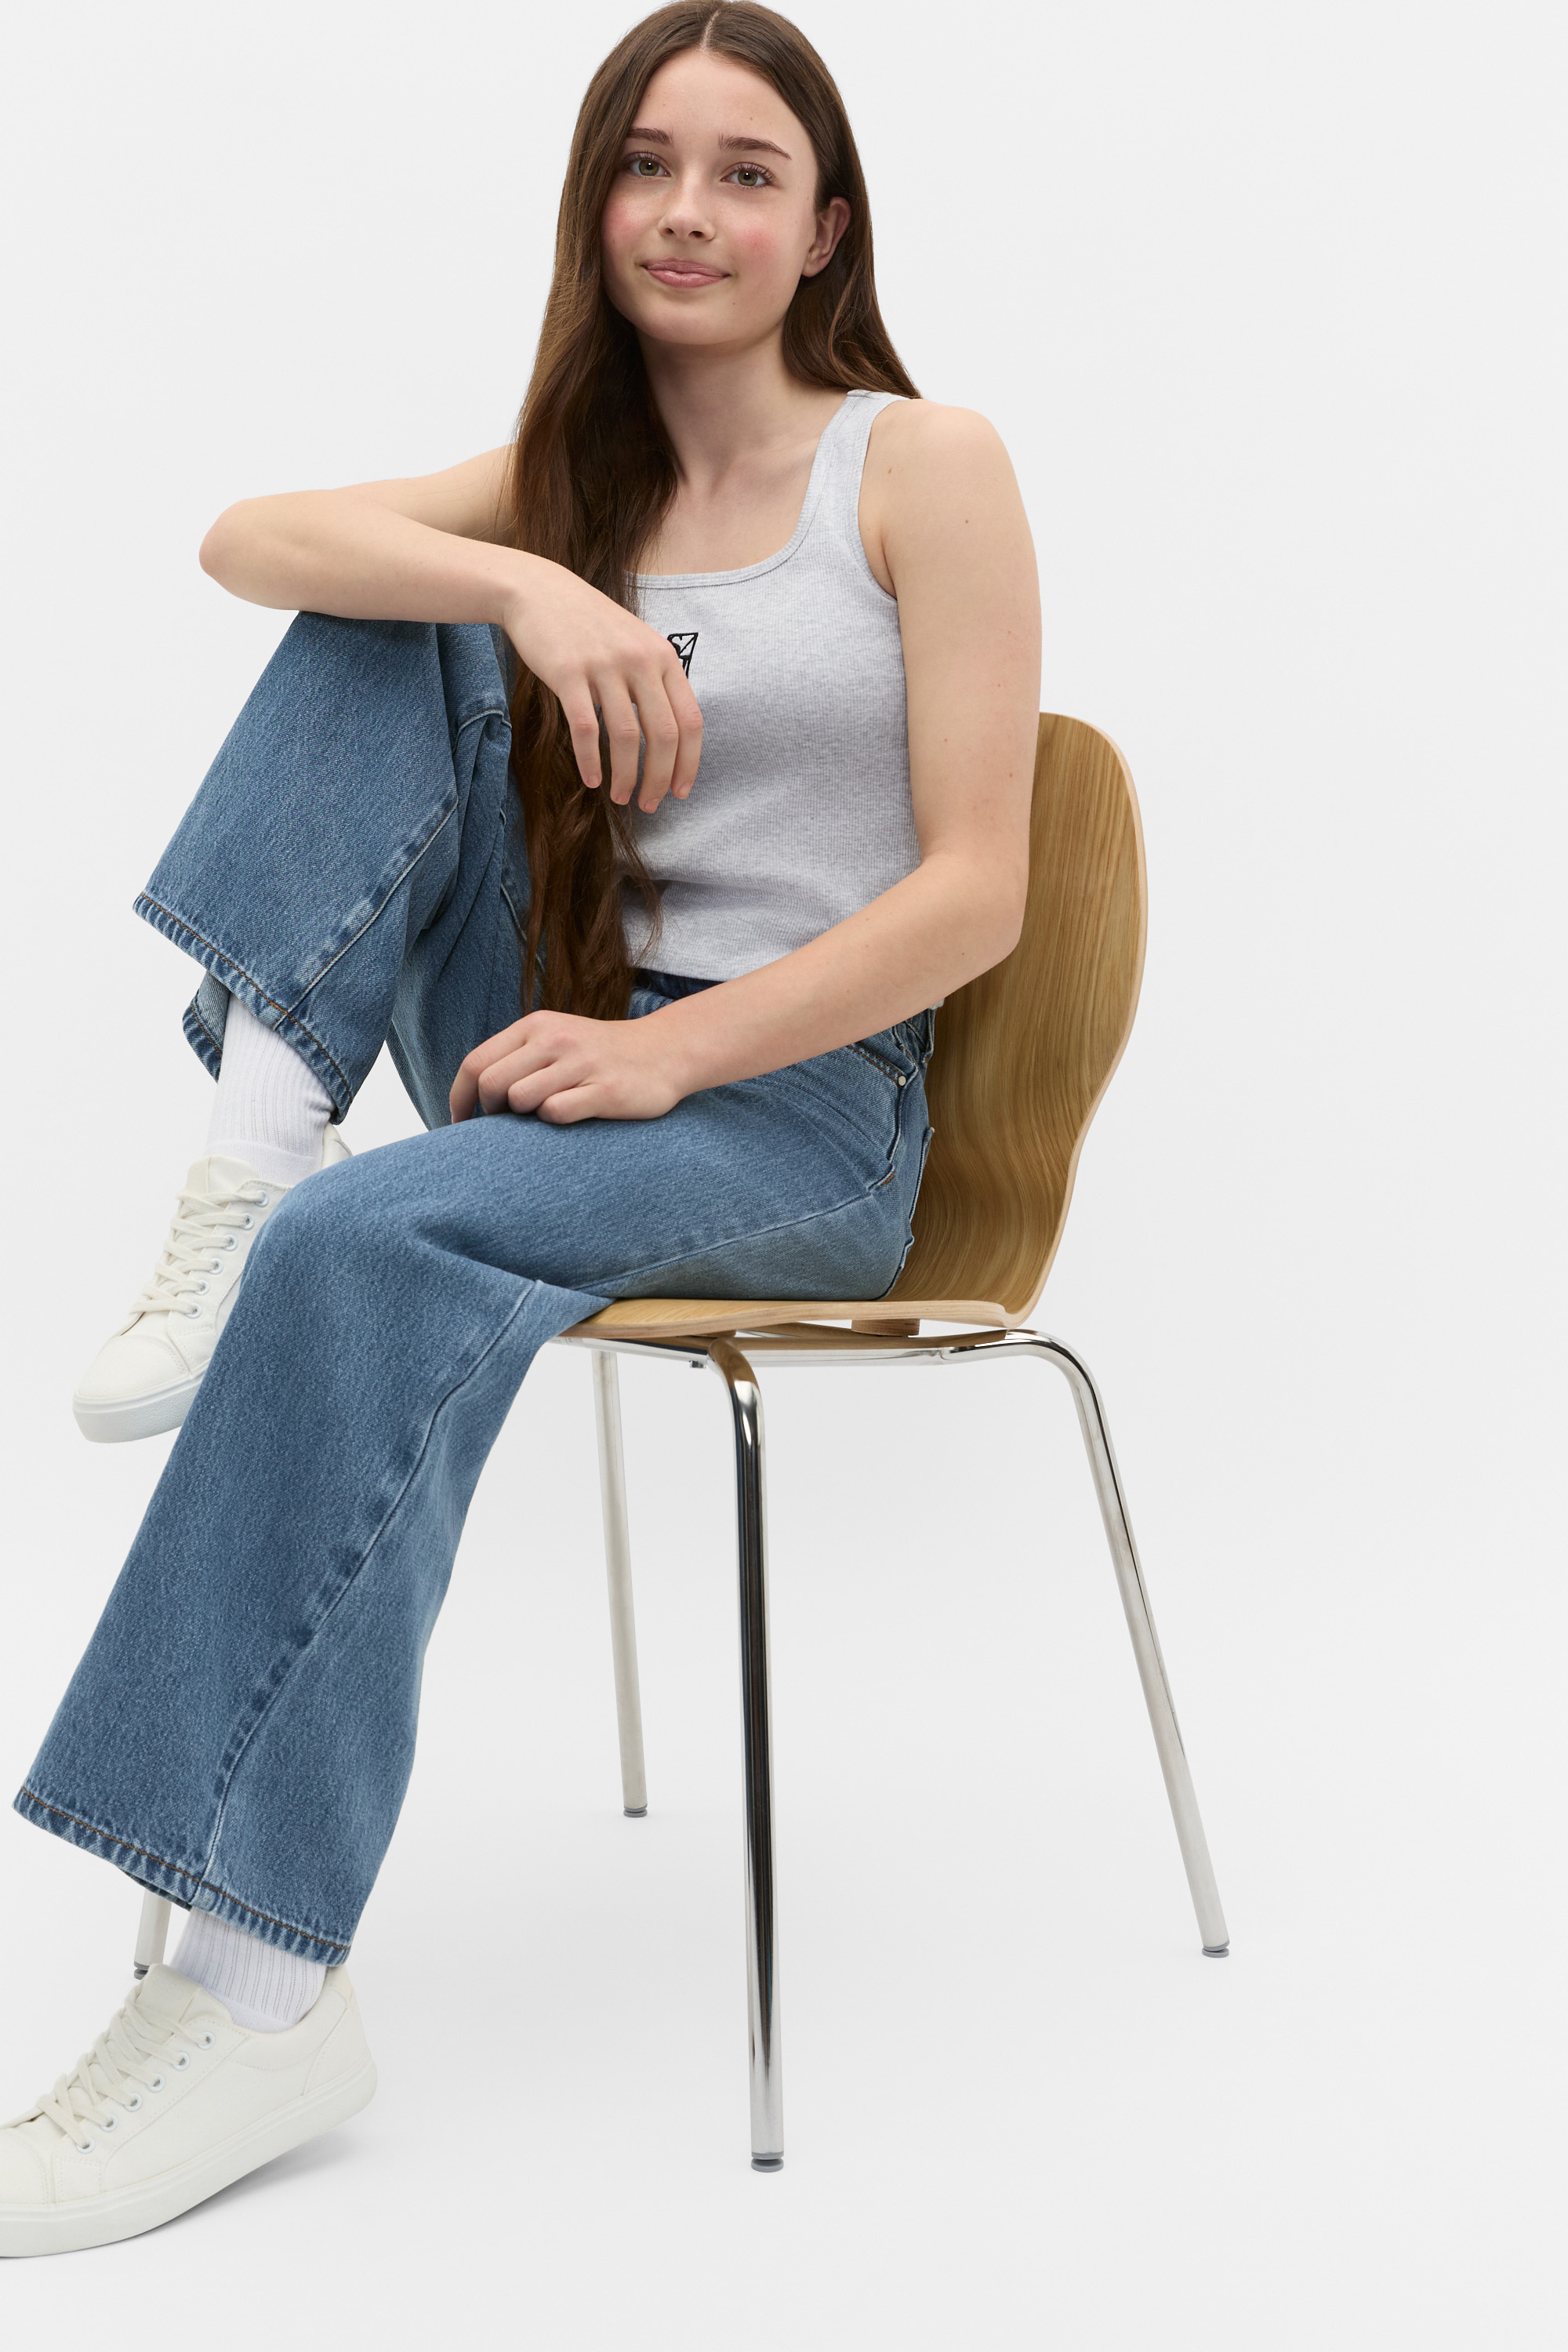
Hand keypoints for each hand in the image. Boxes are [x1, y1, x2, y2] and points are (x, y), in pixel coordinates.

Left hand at [450, 1009, 689, 1125]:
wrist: (665, 1052)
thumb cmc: (599, 1055)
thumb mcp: (555, 1039)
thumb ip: (517, 1057)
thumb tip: (472, 1095)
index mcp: (535, 1026)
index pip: (475, 1063)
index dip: (459, 1099)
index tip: (461, 1124)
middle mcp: (555, 1039)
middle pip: (492, 1085)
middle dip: (492, 1112)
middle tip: (510, 1124)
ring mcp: (581, 1063)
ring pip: (520, 1099)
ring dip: (526, 1117)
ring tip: (547, 1113)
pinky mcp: (606, 1089)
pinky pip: (556, 1113)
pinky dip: (556, 1121)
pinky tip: (573, 1116)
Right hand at [503, 561, 701, 812]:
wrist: (539, 591)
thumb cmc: (589, 625)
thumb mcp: (635, 643)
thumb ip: (655, 681)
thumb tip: (671, 737)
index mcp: (663, 656)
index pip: (690, 721)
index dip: (689, 763)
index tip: (682, 792)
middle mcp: (640, 660)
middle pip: (663, 735)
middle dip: (660, 778)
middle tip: (650, 804)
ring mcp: (604, 665)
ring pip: (626, 737)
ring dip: (626, 776)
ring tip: (621, 797)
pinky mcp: (568, 673)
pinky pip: (586, 729)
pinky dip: (591, 761)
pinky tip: (592, 780)